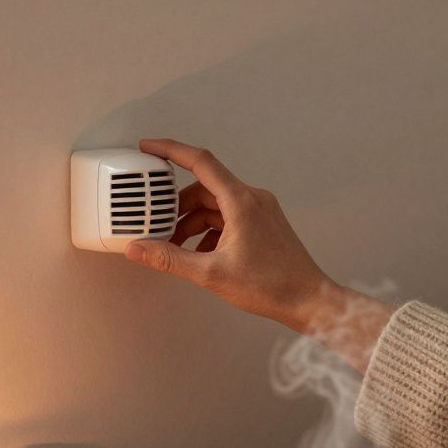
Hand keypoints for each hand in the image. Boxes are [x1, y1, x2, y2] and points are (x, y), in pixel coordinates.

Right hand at [129, 138, 338, 331]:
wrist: (308, 300)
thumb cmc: (273, 286)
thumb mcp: (211, 274)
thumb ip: (170, 259)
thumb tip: (139, 249)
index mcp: (241, 201)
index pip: (200, 162)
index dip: (170, 150)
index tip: (148, 148)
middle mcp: (252, 199)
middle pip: (204, 188)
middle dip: (177, 207)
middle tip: (158, 225)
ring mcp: (259, 211)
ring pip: (215, 205)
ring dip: (192, 221)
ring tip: (176, 246)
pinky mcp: (262, 224)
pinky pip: (227, 217)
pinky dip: (209, 230)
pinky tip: (200, 253)